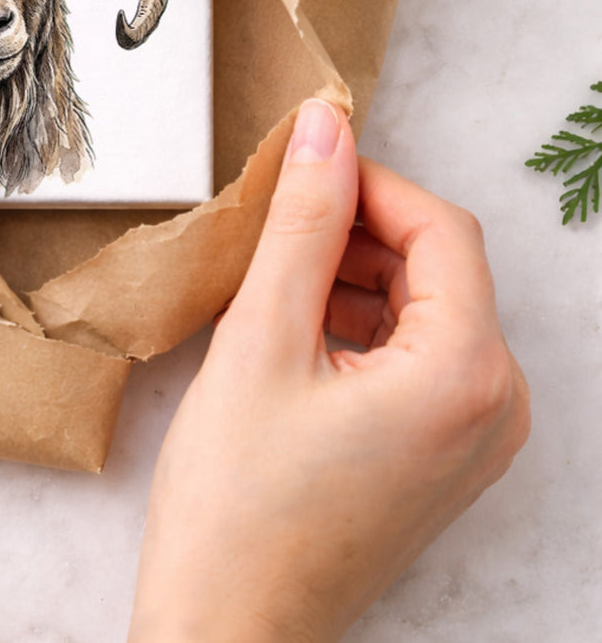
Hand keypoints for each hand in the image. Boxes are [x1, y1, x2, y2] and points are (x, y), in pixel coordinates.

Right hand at [129, 98, 530, 642]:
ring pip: (422, 309)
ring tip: (269, 286)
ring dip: (351, 278)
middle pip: (437, 267)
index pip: (440, 228)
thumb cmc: (237, 502)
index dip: (367, 183)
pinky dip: (357, 327)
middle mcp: (495, 408)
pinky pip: (416, 358)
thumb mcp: (261, 339)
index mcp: (467, 375)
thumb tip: (325, 129)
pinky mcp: (442, 456)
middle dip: (355, 233)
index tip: (298, 168)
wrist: (228, 626)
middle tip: (270, 231)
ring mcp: (474, 439)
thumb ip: (302, 223)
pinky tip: (290, 335)